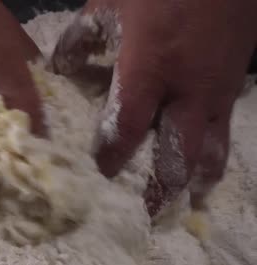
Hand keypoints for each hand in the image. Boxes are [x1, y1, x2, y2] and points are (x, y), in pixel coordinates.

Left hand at [53, 0, 256, 214]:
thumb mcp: (110, 1)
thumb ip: (80, 38)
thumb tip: (58, 69)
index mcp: (150, 68)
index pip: (127, 129)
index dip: (111, 159)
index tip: (95, 181)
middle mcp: (188, 90)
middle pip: (177, 155)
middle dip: (159, 188)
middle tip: (141, 213)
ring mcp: (219, 91)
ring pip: (212, 151)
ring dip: (193, 182)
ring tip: (177, 206)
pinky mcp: (237, 86)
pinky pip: (225, 132)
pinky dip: (212, 156)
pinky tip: (201, 167)